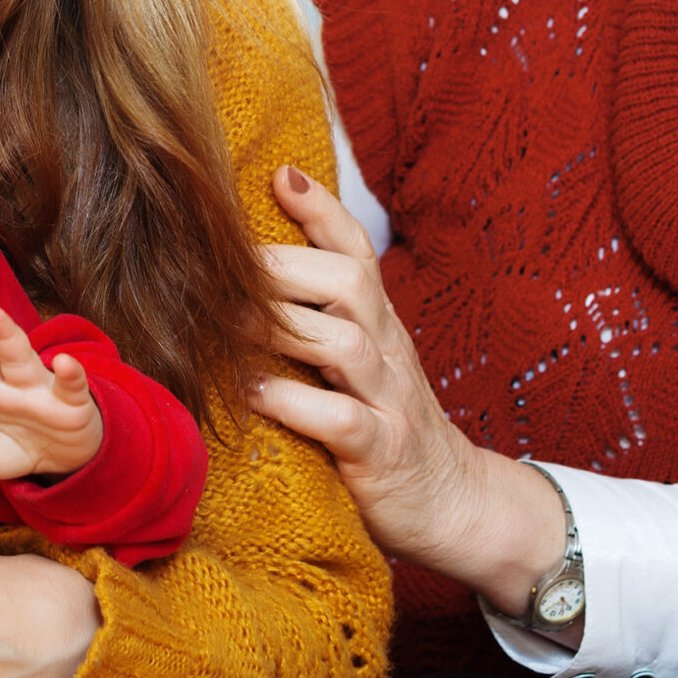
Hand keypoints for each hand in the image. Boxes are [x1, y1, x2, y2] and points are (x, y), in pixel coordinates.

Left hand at [246, 167, 565, 614]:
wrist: (455, 504)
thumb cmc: (384, 427)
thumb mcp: (357, 365)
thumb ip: (314, 323)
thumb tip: (238, 284)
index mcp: (379, 324)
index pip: (357, 251)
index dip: (322, 210)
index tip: (279, 173)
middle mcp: (388, 350)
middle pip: (348, 281)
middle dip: (284, 264)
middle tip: (221, 263)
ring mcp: (390, 400)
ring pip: (344, 341)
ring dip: (281, 326)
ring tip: (225, 322)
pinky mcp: (382, 453)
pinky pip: (342, 419)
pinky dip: (294, 402)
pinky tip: (252, 392)